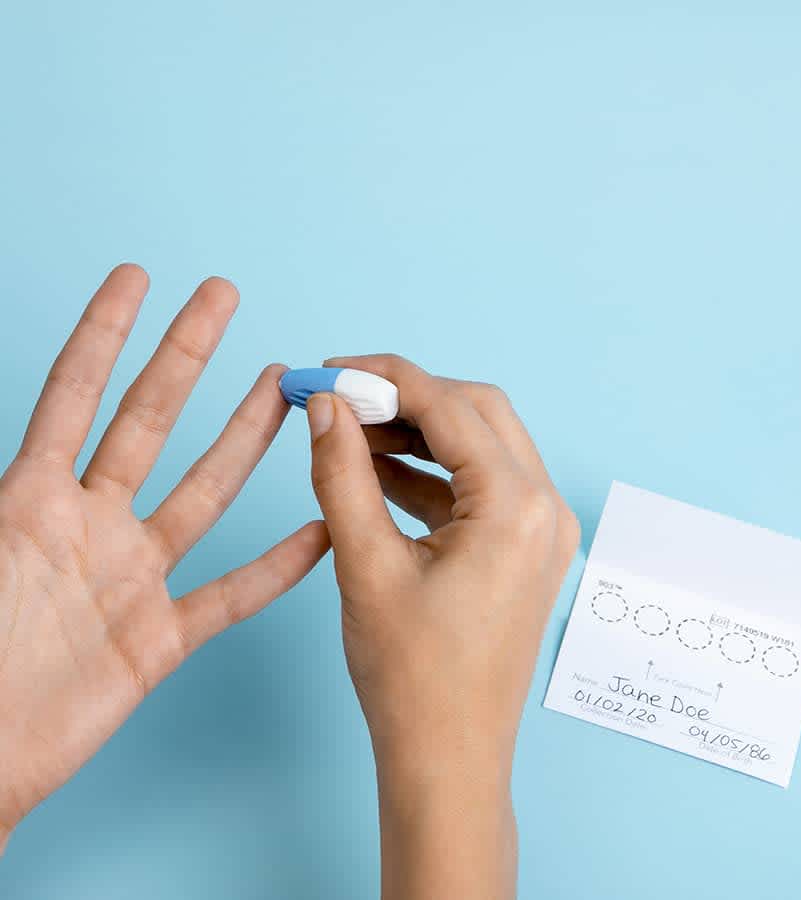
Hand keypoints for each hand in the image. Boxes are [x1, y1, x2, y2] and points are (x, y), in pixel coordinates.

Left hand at [0, 266, 327, 848]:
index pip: (70, 398)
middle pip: (146, 423)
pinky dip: (280, 565)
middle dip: (183, 355)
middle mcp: (83, 531)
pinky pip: (230, 595)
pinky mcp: (157, 642)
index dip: (103, 334)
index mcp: (25, 506)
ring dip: (243, 438)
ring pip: (200, 493)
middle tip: (220, 296)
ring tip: (281, 389)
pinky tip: (319, 531)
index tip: (136, 277)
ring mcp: (126, 583)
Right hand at [304, 353, 577, 899]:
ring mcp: (541, 532)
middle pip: (477, 413)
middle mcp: (545, 510)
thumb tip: (325, 406)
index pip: (450, 406)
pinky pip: (480, 489)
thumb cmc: (414, 677)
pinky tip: (370, 471)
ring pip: (480, 447)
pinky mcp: (525, 552)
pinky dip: (430, 474)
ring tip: (342, 431)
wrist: (449, 756)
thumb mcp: (366, 566)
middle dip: (405, 397)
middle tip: (335, 397)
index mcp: (518, 507)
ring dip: (416, 434)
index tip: (324, 371)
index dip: (382, 378)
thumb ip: (343, 475)